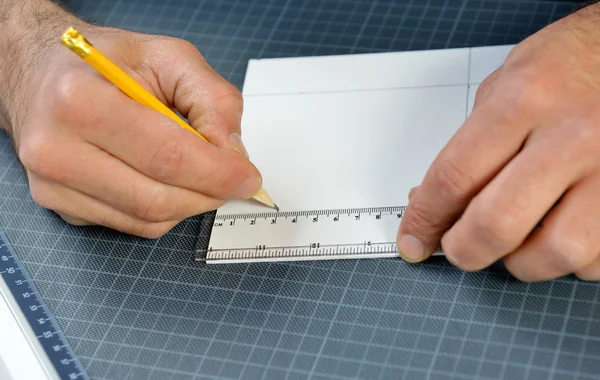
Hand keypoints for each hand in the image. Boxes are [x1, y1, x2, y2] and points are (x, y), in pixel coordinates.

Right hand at [1, 3, 260, 237]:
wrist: (40, 74)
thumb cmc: (104, 63)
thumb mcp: (168, 57)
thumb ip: (213, 99)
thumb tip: (233, 153)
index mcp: (81, 101)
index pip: (167, 156)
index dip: (218, 173)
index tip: (248, 177)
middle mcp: (56, 150)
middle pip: (159, 198)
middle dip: (210, 194)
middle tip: (233, 179)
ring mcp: (53, 186)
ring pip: (149, 221)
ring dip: (190, 204)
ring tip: (201, 175)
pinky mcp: (61, 207)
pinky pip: (132, 226)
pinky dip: (164, 211)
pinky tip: (165, 181)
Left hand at [397, 5, 599, 281]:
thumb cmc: (573, 62)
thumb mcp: (508, 82)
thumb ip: (473, 144)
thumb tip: (436, 202)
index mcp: (523, 101)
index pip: (454, 178)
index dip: (424, 220)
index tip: (414, 240)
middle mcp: (571, 136)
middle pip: (497, 224)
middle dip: (464, 250)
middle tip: (457, 249)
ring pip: (555, 252)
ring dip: (522, 261)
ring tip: (515, 241)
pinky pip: (598, 257)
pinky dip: (571, 258)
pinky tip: (560, 232)